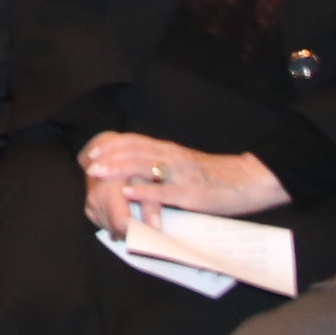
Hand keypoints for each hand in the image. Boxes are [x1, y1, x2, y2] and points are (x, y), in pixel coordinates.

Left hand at [76, 133, 286, 235]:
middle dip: (108, 156)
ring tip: (98, 173)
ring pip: (144, 165)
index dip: (112, 145)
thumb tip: (137, 175)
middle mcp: (172, 157)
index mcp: (169, 151)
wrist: (246, 181)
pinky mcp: (190, 193)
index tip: (92, 151)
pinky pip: (163, 191)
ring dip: (117, 168)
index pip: (135, 141)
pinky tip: (127, 192)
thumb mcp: (184, 166)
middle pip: (134, 150)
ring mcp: (180, 174)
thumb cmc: (214, 177)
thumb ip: (163, 167)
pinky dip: (143, 191)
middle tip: (88, 163)